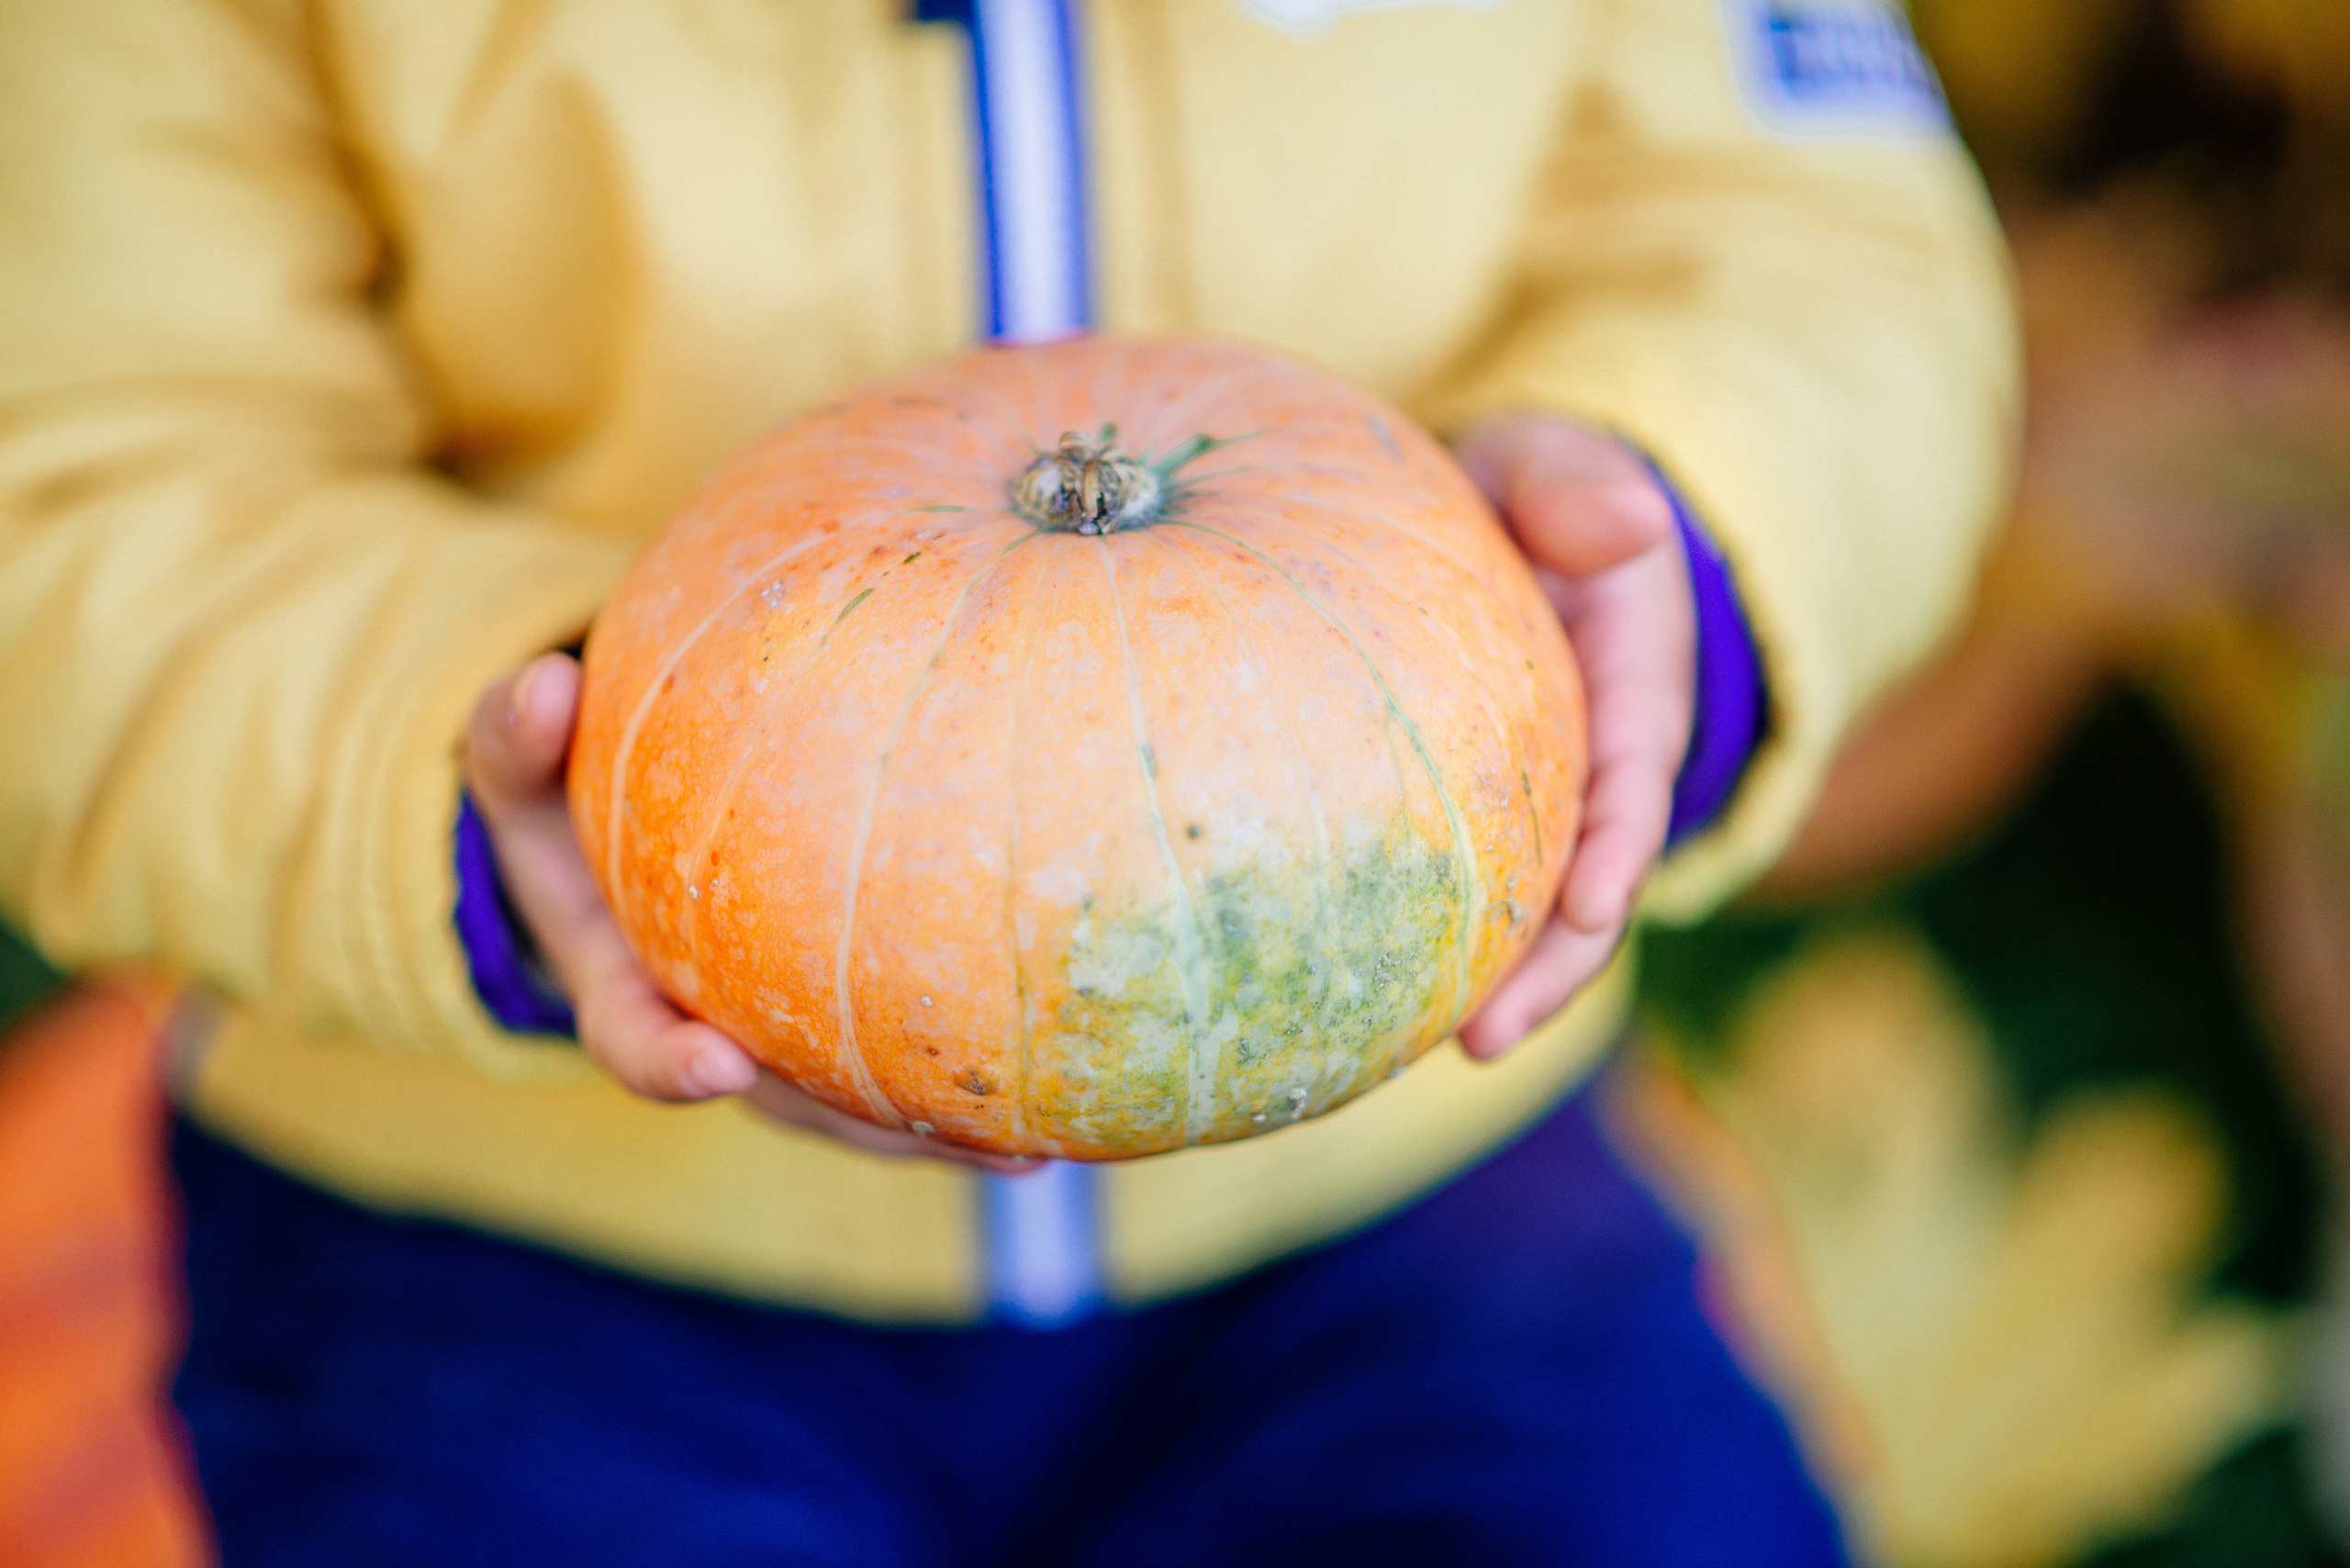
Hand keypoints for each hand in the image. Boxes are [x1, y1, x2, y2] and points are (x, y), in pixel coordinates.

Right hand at [463, 652, 1037, 1173]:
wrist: (607, 829)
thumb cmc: (565, 791)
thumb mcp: (522, 764)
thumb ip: (517, 735)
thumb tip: (544, 682)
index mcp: (622, 987)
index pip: (637, 1040)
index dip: (671, 1064)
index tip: (715, 1064)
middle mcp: (705, 1033)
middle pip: (780, 1100)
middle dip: (852, 1126)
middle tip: (928, 1134)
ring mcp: (777, 1038)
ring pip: (857, 1106)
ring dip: (939, 1135)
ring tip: (1032, 1145)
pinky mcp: (839, 1024)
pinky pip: (904, 1057)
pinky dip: (973, 1077)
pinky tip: (1066, 1079)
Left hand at [1449, 415, 1696, 1058]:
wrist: (1513, 520)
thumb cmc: (1533, 494)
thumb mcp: (1558, 469)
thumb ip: (1581, 488)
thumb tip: (1634, 523)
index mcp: (1636, 679)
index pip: (1636, 771)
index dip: (1618, 845)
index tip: (1591, 907)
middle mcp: (1605, 758)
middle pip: (1595, 877)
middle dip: (1557, 966)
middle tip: (1488, 1038)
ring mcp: (1553, 797)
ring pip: (1540, 905)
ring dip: (1506, 982)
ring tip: (1449, 1049)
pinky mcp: (1495, 814)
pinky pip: (1480, 885)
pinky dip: (1448, 943)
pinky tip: (1379, 1003)